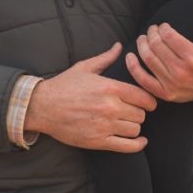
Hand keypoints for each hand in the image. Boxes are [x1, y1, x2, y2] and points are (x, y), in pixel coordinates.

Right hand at [25, 44, 156, 150]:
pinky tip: (141, 142)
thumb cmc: (64, 85)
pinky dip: (137, 145)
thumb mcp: (85, 67)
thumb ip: (106, 58)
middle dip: (139, 113)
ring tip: (128, 123)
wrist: (42, 106)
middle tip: (133, 112)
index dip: (149, 101)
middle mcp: (110, 107)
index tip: (148, 103)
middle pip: (141, 114)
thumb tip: (119, 46)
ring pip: (135, 129)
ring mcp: (104, 125)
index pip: (143, 97)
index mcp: (110, 87)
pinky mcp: (98, 141)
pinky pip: (127, 146)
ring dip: (134, 127)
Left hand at [124, 16, 192, 102]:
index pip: (169, 36)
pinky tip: (129, 56)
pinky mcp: (165, 94)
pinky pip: (143, 80)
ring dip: (141, 45)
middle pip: (157, 46)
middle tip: (151, 29)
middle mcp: (181, 72)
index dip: (163, 28)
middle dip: (151, 34)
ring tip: (142, 38)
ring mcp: (171, 84)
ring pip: (148, 59)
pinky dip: (133, 68)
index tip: (163, 26)